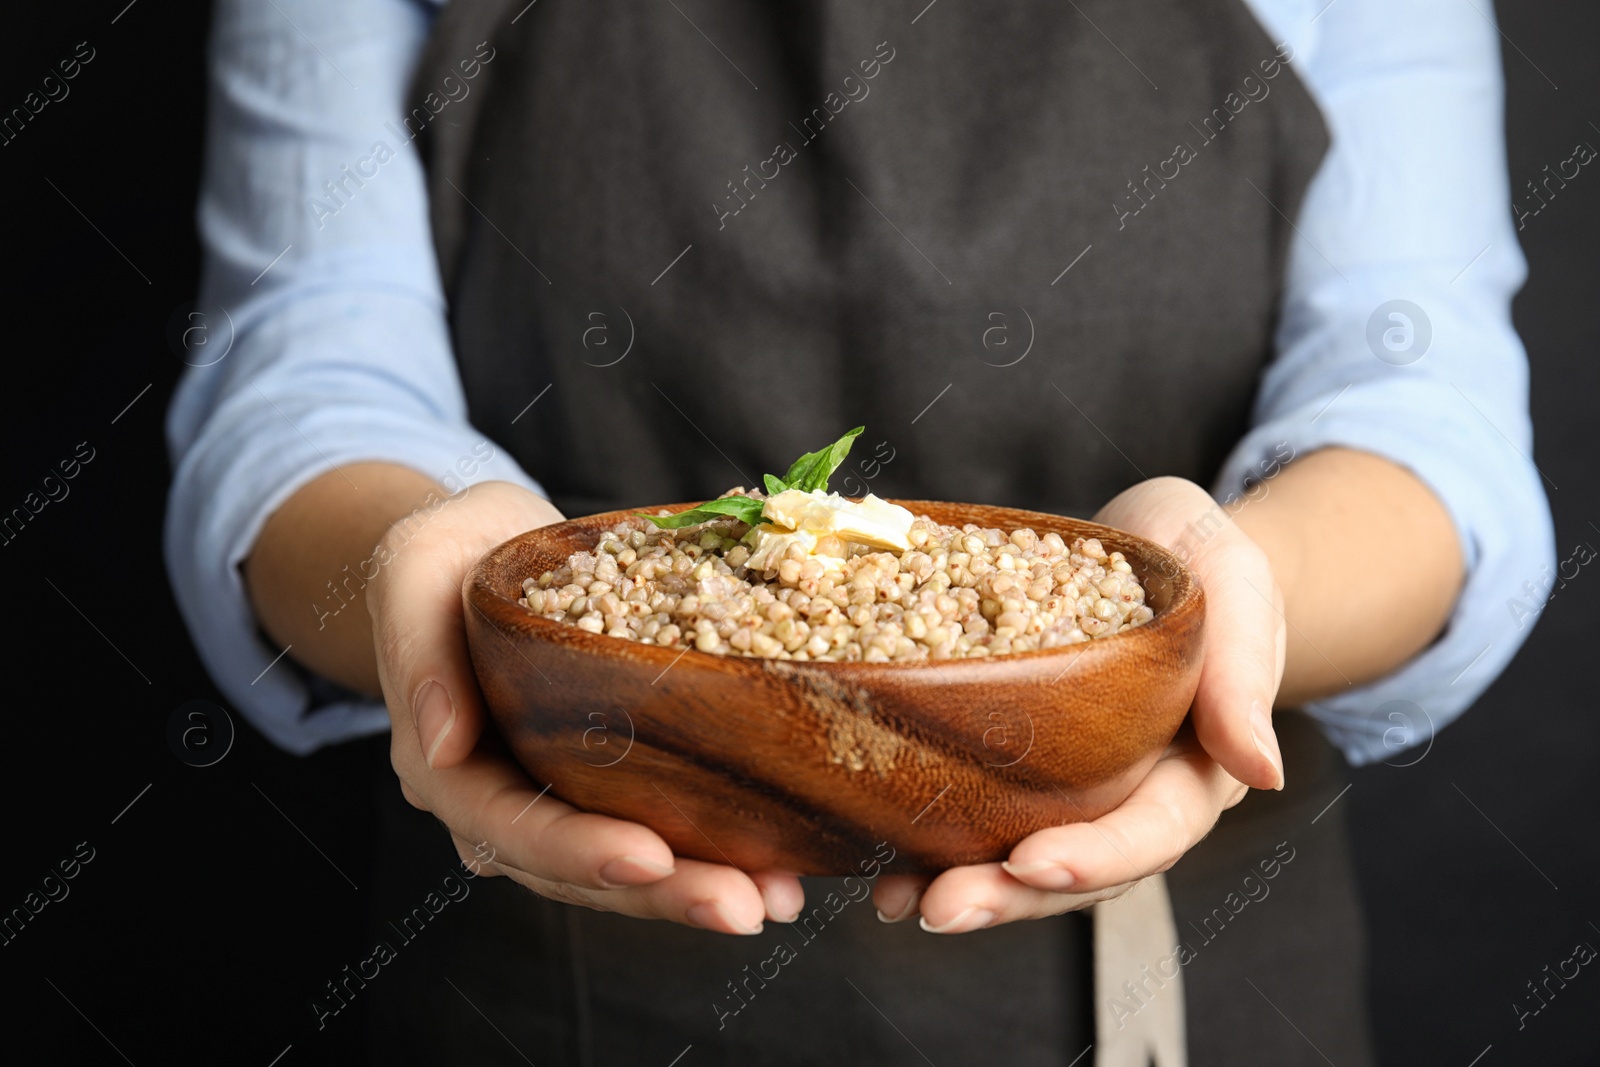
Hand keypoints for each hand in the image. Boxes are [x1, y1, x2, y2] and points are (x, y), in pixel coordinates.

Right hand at [367, 480, 802, 933]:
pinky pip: (654, 824)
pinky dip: (712, 848)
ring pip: (623, 865)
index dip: (576, 850)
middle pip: (577, 869)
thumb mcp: (413, 572)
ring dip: (699, 886)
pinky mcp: (601, 779)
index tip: (650, 858)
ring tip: (777, 898)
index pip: (508, 827)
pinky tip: (778, 865)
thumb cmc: (439, 555)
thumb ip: (418, 656)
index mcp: (443, 766)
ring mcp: (553, 795)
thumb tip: (442, 745)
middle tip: (744, 905)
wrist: (472, 549)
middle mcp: (498, 799)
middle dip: (663, 893)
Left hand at [872, 477, 1286, 931]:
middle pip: (1076, 868)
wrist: (1156, 546)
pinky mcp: (1020, 759)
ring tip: (896, 901)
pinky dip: (930, 834)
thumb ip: (1245, 673)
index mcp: (1194, 768)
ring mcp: (1072, 785)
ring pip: (1019, 854)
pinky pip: (978, 807)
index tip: (1032, 863)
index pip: (1153, 831)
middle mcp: (1130, 793)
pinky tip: (876, 852)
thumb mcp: (1237, 589)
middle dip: (1008, 896)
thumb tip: (1262, 772)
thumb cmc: (1206, 562)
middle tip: (939, 908)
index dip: (1095, 855)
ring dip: (958, 882)